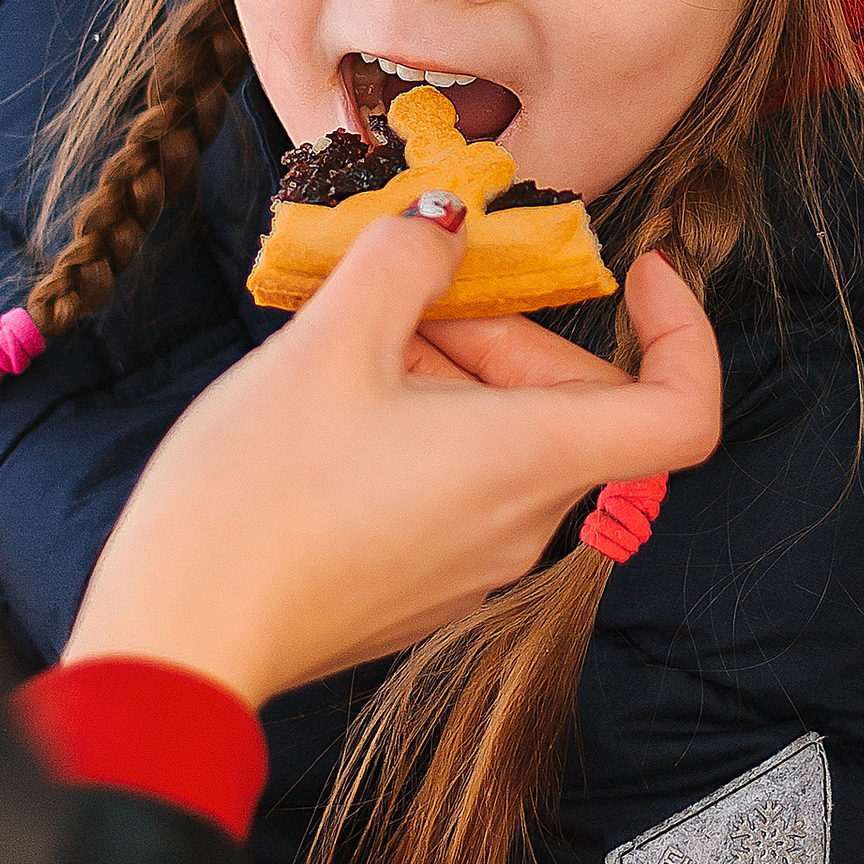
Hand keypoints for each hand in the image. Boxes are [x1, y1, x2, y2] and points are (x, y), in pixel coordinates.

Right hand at [65, 213, 721, 708]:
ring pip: (510, 444)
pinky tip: (333, 412)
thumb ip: (404, 261)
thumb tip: (447, 228)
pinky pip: (462, 489)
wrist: (180, 636)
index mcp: (527, 461)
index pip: (682, 412)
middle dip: (508, 333)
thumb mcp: (328, 341)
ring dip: (453, 376)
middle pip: (575, 408)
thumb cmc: (255, 496)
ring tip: (350, 348)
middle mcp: (522, 526)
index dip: (684, 330)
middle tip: (412, 297)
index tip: (635, 271)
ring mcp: (475, 569)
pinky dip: (425, 430)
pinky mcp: (425, 592)